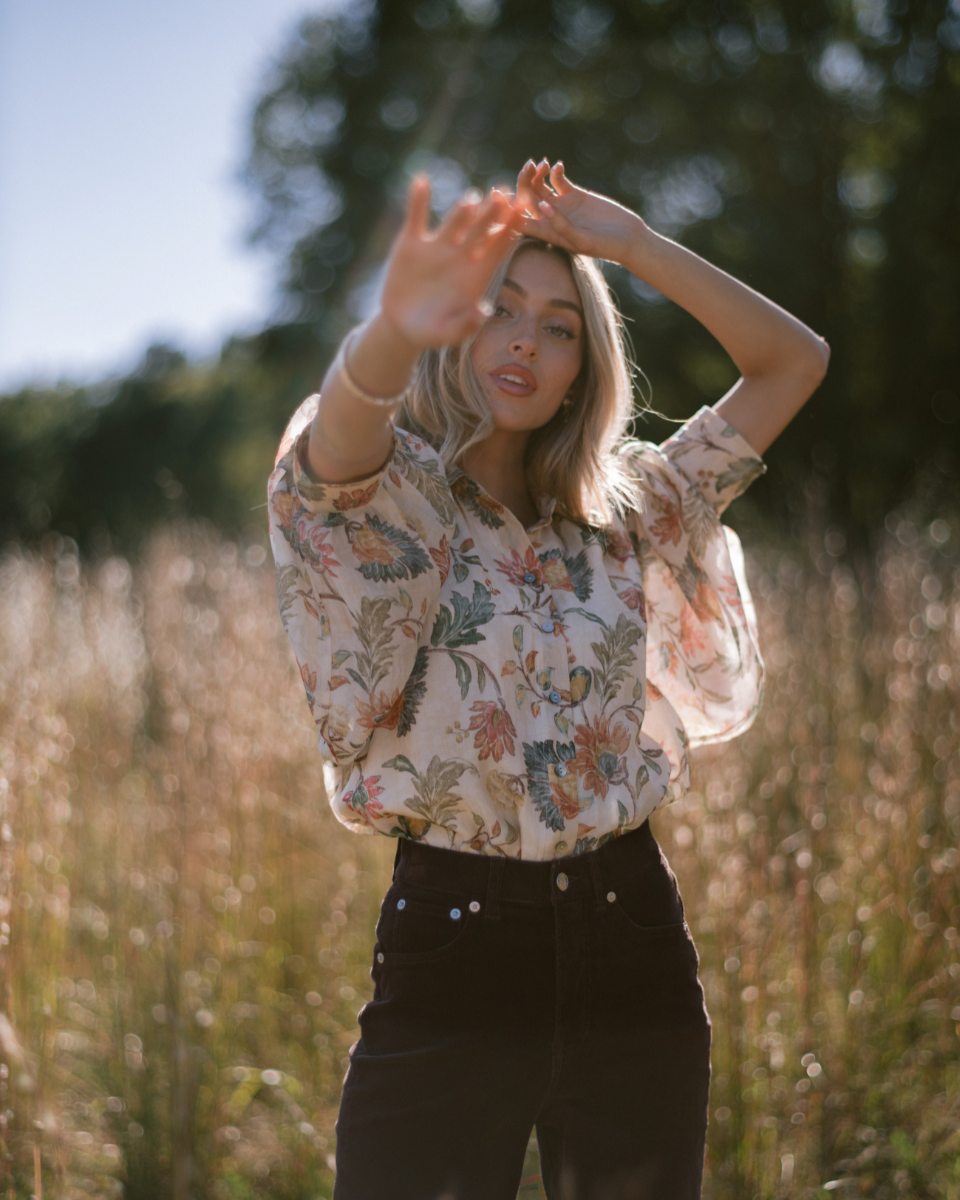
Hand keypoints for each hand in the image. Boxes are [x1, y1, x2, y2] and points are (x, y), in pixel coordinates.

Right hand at [379, 177, 523, 349]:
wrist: (402, 325)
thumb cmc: (431, 332)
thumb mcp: (447, 334)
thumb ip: (466, 324)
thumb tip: (483, 311)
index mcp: (476, 275)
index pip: (499, 248)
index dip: (511, 229)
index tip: (523, 211)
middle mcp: (461, 256)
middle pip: (481, 231)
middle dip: (493, 214)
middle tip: (504, 195)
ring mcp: (437, 247)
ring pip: (453, 223)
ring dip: (462, 211)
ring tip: (472, 200)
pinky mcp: (411, 244)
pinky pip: (416, 217)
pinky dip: (417, 200)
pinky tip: (421, 182)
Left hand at [515, 159, 649, 267]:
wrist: (627, 238)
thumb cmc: (605, 246)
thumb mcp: (582, 239)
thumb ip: (562, 226)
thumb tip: (542, 206)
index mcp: (547, 233)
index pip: (519, 221)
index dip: (505, 208)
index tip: (498, 192)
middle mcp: (550, 219)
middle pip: (526, 198)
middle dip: (524, 181)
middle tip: (530, 166)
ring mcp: (561, 205)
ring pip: (539, 186)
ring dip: (537, 173)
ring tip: (544, 164)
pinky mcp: (574, 194)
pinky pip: (558, 180)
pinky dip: (555, 171)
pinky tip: (558, 166)